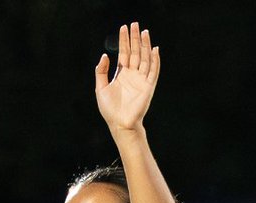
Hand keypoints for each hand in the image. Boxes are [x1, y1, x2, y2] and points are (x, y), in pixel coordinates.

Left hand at [95, 22, 159, 137]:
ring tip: (145, 32)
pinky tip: (155, 49)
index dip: (124, 41)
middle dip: (135, 38)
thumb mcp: (100, 88)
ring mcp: (141, 80)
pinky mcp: (148, 87)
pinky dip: (155, 60)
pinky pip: (153, 71)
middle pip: (135, 52)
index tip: (123, 28)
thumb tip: (105, 55)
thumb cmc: (110, 110)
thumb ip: (101, 71)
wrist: (120, 124)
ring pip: (144, 58)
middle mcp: (132, 75)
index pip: (124, 53)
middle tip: (135, 24)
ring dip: (145, 45)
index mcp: (122, 74)